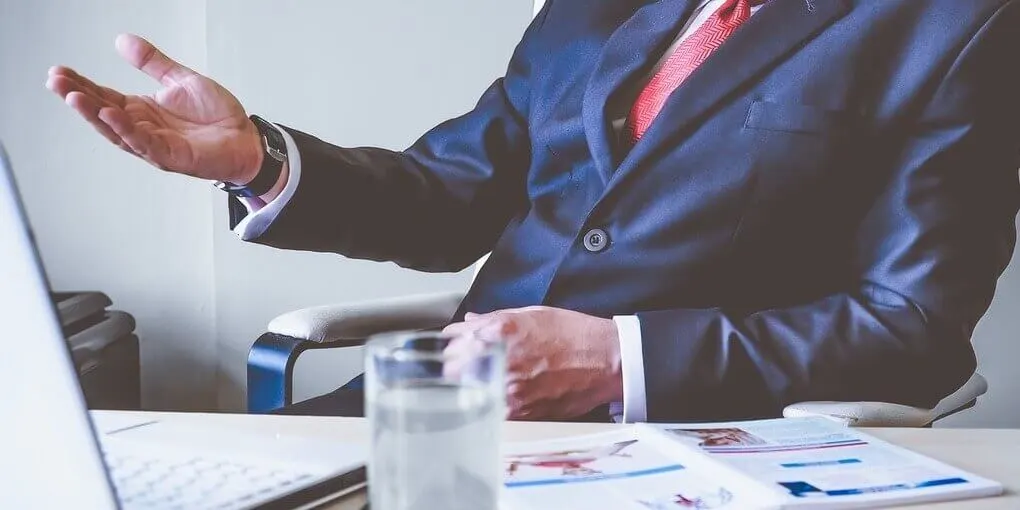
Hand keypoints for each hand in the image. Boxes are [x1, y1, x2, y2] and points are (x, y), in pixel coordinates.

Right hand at [46, 34, 262, 183]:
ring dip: (95, 115)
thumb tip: (123, 40)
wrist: (247, 138)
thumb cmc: (218, 116)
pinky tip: (112, 115)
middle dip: (79, 98)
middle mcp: (143, 128)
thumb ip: (153, 63)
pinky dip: (127, 130)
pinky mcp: (172, 156)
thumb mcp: (181, 80)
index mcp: (143, 110)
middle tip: (56, 82)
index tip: (58, 72)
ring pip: (117, 131)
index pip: (104, 96)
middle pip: (104, 113)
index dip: (82, 85)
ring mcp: (155, 144)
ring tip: (74, 97)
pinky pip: (144, 143)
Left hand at [443, 306, 623, 420]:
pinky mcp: (521, 412)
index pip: (454, 339)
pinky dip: (489, 402)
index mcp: (502, 332)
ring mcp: (510, 390)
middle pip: (453, 369)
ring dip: (469, 386)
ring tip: (483, 379)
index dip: (453, 342)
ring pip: (468, 393)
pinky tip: (498, 394)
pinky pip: (490, 409)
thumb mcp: (533, 314)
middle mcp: (502, 361)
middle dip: (454, 365)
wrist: (607, 361)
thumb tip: (470, 322)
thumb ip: (495, 318)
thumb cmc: (575, 335)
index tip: (454, 344)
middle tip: (463, 364)